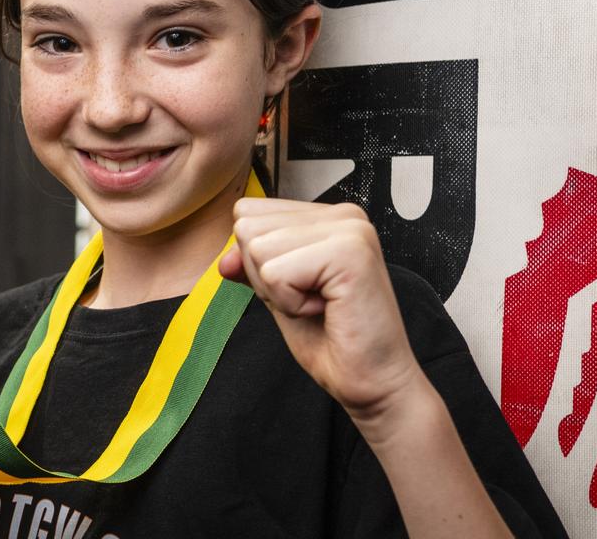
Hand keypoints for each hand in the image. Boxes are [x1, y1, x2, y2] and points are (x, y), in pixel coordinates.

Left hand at [218, 199, 422, 424]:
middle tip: (312, 301)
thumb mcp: (278, 296)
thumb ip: (252, 268)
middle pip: (248, 228)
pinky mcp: (350, 252)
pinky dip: (290, 303)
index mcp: (326, 217)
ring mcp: (349, 229)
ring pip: (258, 249)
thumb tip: (225, 260)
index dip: (258, 263)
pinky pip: (276, 273)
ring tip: (320, 306)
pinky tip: (326, 310)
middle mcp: (343, 214)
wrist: (371, 382)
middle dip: (266, 277)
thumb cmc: (333, 342)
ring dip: (279, 292)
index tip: (301, 289)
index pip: (248, 215)